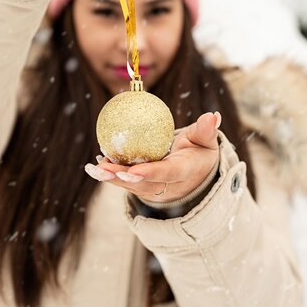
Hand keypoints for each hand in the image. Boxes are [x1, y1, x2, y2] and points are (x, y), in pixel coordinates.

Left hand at [85, 112, 220, 202]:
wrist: (198, 176)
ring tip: (94, 167)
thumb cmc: (200, 153)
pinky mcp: (145, 189)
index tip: (132, 171)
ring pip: (131, 186)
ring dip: (112, 178)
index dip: (149, 173)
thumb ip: (206, 131)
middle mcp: (169, 186)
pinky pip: (127, 183)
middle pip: (143, 184)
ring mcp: (156, 190)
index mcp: (185, 172)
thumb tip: (212, 116)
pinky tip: (97, 165)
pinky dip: (112, 176)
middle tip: (103, 168)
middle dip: (122, 178)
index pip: (167, 173)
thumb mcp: (207, 141)